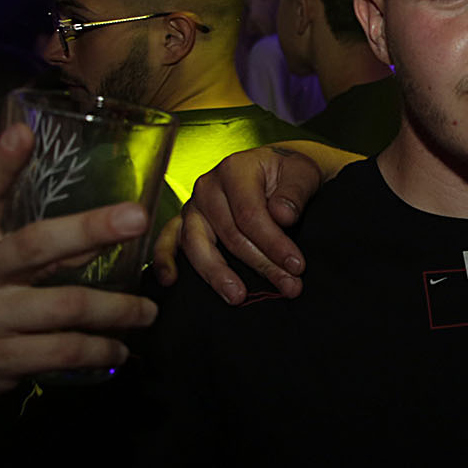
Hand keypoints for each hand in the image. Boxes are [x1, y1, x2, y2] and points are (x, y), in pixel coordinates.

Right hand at [0, 124, 158, 433]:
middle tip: (139, 218)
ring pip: (66, 305)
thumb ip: (21, 247)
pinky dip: (101, 350)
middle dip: (92, 228)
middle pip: (37, 245)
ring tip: (147, 312)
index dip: (0, 164)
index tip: (23, 133)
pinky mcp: (0, 360)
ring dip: (118, 309)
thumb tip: (97, 231)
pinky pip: (64, 350)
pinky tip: (119, 349)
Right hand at [150, 144, 322, 302]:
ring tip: (238, 297)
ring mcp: (193, 206)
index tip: (297, 266)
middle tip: (289, 287)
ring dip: (218, 274)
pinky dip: (165, 260)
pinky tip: (170, 281)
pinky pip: (168, 241)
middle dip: (261, 265)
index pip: (250, 215)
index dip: (274, 244)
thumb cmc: (288, 172)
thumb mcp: (302, 173)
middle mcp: (208, 187)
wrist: (275, 170)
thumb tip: (282, 216)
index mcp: (234, 170)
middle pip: (230, 234)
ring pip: (198, 244)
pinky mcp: (185, 222)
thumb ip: (294, 193)